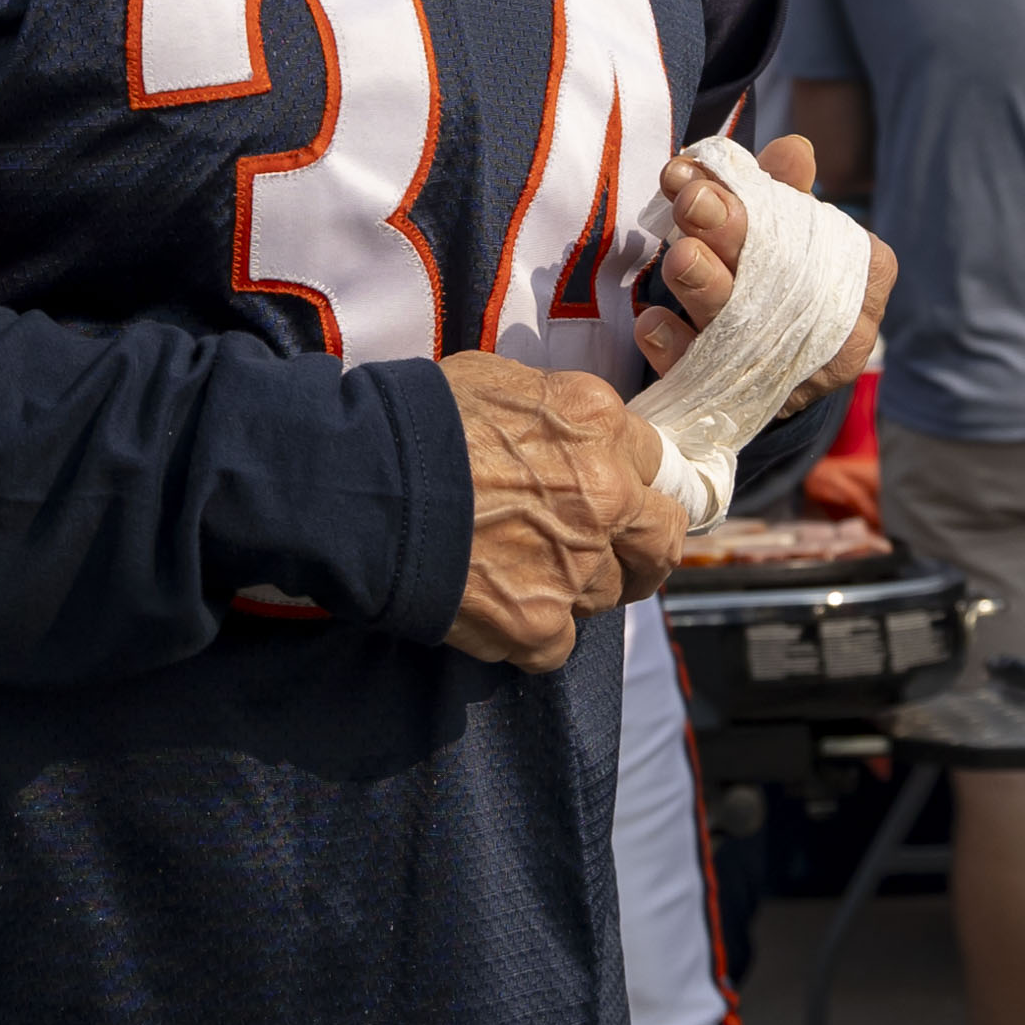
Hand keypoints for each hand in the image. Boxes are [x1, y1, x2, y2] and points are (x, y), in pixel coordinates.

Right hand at [441, 352, 679, 671]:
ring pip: (607, 593)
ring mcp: (576, 566)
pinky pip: (557, 644)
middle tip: (614, 553)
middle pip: (662, 539)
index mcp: (599, 426)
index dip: (633, 479)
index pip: (656, 461)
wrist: (361, 485)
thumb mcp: (499, 379)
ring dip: (575, 588)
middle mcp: (607, 497)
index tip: (619, 492)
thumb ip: (555, 410)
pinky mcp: (539, 623)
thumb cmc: (418, 420)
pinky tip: (495, 608)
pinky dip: (531, 632)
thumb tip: (566, 432)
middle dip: (643, 548)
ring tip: (522, 572)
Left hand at [625, 133, 892, 405]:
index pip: (816, 234)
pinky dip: (675, 348)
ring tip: (677, 256)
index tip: (705, 176)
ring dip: (705, 287)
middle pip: (778, 279)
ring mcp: (785, 370)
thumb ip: (784, 188)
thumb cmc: (782, 271)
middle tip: (692, 202)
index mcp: (862, 274)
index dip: (764, 200)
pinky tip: (651, 321)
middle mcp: (835, 329)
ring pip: (742, 328)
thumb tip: (793, 149)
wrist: (771, 362)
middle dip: (729, 235)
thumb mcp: (787, 223)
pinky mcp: (737, 402)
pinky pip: (704, 377)